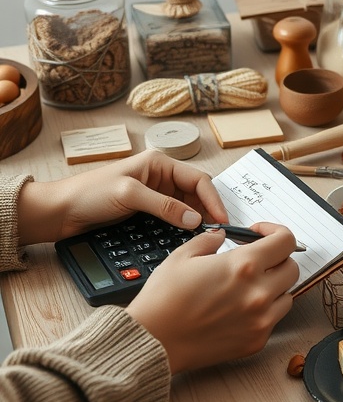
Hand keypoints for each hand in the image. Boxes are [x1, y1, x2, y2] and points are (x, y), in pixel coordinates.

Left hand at [17, 150, 227, 245]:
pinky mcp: (147, 211)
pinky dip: (182, 227)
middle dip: (208, 211)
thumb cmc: (89, 194)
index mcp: (159, 163)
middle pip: (196, 193)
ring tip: (205, 238)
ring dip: (196, 221)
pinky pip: (173, 218)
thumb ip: (164, 206)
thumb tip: (195, 219)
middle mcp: (160, 177)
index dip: (213, 200)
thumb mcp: (130, 196)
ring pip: (187, 207)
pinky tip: (186, 238)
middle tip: (218, 233)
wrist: (61, 211)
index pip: (198, 179)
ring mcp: (154, 195)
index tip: (222, 220)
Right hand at [128, 223, 299, 372]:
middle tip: (257, 260)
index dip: (276, 232)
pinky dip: (265, 310)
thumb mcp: (183, 256)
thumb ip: (210, 240)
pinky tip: (242, 307)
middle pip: (292, 267)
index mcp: (244, 266)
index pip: (286, 241)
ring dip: (275, 286)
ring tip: (250, 286)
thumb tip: (222, 236)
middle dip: (277, 259)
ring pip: (288, 295)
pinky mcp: (257, 341)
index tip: (262, 234)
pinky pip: (274, 320)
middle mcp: (259, 293)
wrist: (155, 341)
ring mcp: (261, 320)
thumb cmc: (164, 300)